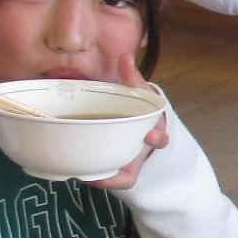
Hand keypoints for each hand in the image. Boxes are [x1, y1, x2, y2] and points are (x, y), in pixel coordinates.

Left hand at [89, 55, 168, 191]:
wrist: (131, 127)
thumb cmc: (134, 108)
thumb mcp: (135, 92)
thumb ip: (131, 77)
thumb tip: (125, 56)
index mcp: (152, 128)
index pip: (159, 135)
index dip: (157, 137)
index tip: (150, 136)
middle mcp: (143, 148)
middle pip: (141, 161)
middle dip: (134, 159)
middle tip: (118, 160)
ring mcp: (131, 161)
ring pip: (125, 175)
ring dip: (109, 177)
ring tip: (85, 174)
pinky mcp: (118, 171)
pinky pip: (110, 180)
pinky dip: (96, 180)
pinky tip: (78, 175)